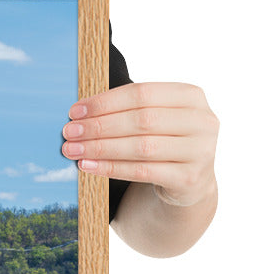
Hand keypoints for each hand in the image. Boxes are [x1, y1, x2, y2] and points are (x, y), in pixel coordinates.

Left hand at [61, 82, 218, 206]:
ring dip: (100, 148)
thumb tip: (78, 113)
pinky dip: (110, 168)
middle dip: (99, 126)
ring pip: (141, 147)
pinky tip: (88, 166)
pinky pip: (142, 171)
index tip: (74, 111)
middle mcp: (202, 121)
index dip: (105, 102)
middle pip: (141, 120)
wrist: (189, 180)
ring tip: (73, 150)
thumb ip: (126, 109)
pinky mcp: (190, 178)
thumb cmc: (162, 140)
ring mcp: (201, 151)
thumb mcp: (154, 117)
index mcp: (191, 96)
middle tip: (69, 132)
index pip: (142, 93)